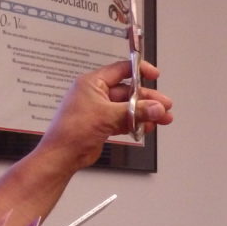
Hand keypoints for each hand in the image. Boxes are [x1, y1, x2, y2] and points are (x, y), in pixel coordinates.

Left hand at [36, 59, 172, 170]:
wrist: (62, 155)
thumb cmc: (73, 130)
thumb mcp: (108, 115)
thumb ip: (136, 111)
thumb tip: (157, 108)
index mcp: (92, 83)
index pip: (121, 70)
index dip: (140, 71)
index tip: (155, 76)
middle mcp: (96, 94)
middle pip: (128, 91)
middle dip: (148, 99)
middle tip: (164, 106)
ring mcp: (99, 110)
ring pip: (128, 107)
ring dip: (145, 113)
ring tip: (163, 118)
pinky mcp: (102, 124)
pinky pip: (124, 120)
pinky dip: (136, 123)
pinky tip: (149, 127)